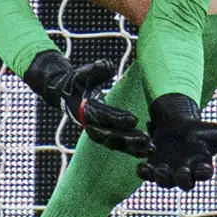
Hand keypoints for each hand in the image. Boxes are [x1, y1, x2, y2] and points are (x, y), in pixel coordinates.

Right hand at [21, 52, 153, 156]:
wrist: (66, 94)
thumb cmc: (76, 82)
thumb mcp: (82, 72)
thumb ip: (95, 70)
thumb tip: (108, 66)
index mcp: (83, 110)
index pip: (102, 116)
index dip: (117, 119)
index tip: (134, 119)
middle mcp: (90, 125)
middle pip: (109, 135)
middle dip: (128, 139)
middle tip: (146, 139)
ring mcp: (98, 132)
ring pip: (116, 143)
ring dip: (133, 148)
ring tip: (151, 149)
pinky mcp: (105, 135)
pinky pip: (119, 144)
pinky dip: (133, 149)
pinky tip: (148, 150)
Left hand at [136, 94, 216, 191]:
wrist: (175, 125)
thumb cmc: (197, 131)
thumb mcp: (213, 131)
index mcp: (201, 167)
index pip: (204, 173)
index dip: (204, 172)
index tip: (205, 168)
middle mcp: (185, 174)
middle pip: (184, 183)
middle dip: (182, 178)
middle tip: (181, 171)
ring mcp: (168, 172)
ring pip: (165, 182)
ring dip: (162, 177)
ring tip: (159, 169)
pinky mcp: (152, 167)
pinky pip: (147, 174)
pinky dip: (144, 173)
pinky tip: (141, 166)